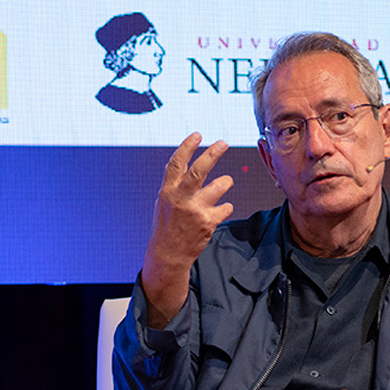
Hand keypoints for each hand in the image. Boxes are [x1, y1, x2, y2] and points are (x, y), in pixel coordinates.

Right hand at [140, 133, 233, 327]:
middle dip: (212, 154)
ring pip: (219, 186)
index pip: (177, 164)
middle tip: (223, 143)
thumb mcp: (163, 202)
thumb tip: (174, 161)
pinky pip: (226, 207)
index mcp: (168, 191)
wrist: (168, 254)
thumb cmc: (166, 225)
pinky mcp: (208, 223)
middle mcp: (181, 199)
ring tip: (226, 181)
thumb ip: (171, 183)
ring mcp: (195, 211)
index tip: (198, 135)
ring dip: (226, 181)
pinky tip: (220, 210)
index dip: (187, 147)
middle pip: (199, 171)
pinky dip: (226, 206)